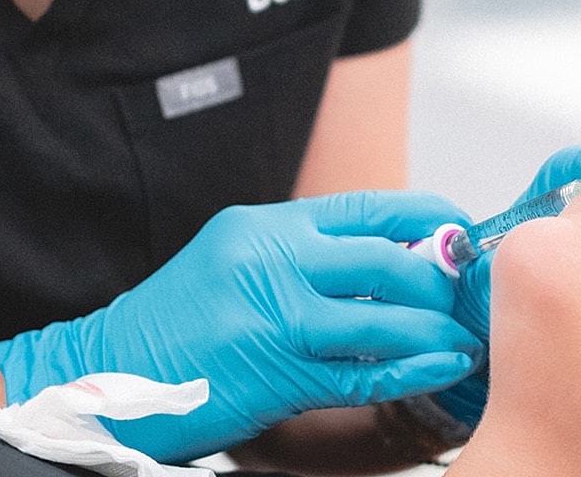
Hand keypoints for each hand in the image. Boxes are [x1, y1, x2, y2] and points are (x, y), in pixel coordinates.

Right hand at [0, 191, 483, 463]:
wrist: (104, 374)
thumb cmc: (177, 328)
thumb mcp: (234, 265)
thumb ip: (300, 258)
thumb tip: (390, 261)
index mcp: (265, 226)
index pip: (370, 207)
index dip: (431, 220)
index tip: (467, 236)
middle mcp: (272, 258)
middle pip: (391, 256)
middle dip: (447, 279)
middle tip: (476, 296)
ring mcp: (272, 315)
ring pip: (386, 315)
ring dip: (440, 330)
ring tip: (471, 340)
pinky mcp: (272, 373)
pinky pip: (362, 373)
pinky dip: (413, 371)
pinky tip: (443, 369)